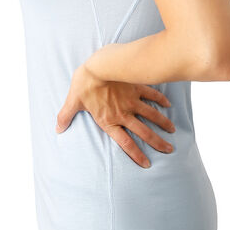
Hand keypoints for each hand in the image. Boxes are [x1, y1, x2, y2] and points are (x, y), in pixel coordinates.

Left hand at [55, 64, 174, 167]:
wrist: (97, 65)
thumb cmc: (84, 83)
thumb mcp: (73, 101)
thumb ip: (65, 116)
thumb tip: (57, 129)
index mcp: (109, 120)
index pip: (125, 143)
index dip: (136, 154)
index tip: (147, 164)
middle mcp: (123, 114)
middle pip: (144, 132)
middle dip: (157, 142)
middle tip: (168, 150)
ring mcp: (132, 101)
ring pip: (152, 115)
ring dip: (163, 123)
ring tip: (172, 131)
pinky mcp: (136, 87)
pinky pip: (151, 95)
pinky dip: (160, 100)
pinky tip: (168, 105)